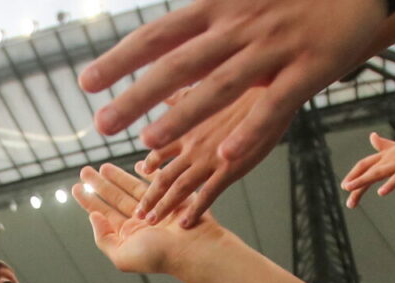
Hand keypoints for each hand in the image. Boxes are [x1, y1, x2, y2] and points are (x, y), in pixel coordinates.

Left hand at [76, 163, 232, 276]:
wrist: (194, 248)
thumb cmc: (160, 256)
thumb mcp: (122, 255)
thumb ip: (104, 239)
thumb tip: (93, 217)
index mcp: (129, 235)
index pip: (104, 214)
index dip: (89, 201)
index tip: (77, 188)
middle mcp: (141, 221)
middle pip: (115, 198)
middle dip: (99, 184)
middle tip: (85, 171)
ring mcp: (157, 207)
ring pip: (132, 188)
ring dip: (117, 177)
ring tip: (102, 166)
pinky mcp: (172, 196)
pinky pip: (157, 181)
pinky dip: (147, 173)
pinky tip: (136, 166)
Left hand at [82, 0, 386, 152]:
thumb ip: (207, 12)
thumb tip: (168, 32)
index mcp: (220, 6)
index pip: (159, 34)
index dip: (121, 58)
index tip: (87, 82)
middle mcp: (240, 26)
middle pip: (179, 63)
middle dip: (136, 94)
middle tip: (101, 124)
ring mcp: (273, 48)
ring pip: (220, 86)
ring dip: (183, 114)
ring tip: (149, 142)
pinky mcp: (307, 69)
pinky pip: (274, 104)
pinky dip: (251, 129)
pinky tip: (227, 155)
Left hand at [135, 86, 274, 226]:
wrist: (268, 90)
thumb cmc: (243, 88)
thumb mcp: (208, 85)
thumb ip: (185, 95)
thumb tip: (167, 91)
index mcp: (188, 126)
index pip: (159, 148)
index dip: (148, 163)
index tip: (140, 174)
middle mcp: (193, 145)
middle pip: (163, 174)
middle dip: (149, 196)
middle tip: (138, 213)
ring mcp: (210, 159)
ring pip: (179, 188)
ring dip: (163, 206)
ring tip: (150, 221)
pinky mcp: (229, 169)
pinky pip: (208, 195)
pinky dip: (195, 211)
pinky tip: (185, 224)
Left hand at [340, 131, 394, 207]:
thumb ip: (384, 145)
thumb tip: (371, 136)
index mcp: (387, 154)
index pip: (365, 163)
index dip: (354, 173)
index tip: (345, 185)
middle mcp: (390, 157)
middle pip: (367, 170)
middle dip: (355, 182)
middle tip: (346, 197)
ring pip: (377, 172)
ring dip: (362, 181)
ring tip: (351, 190)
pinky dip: (389, 185)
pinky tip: (381, 192)